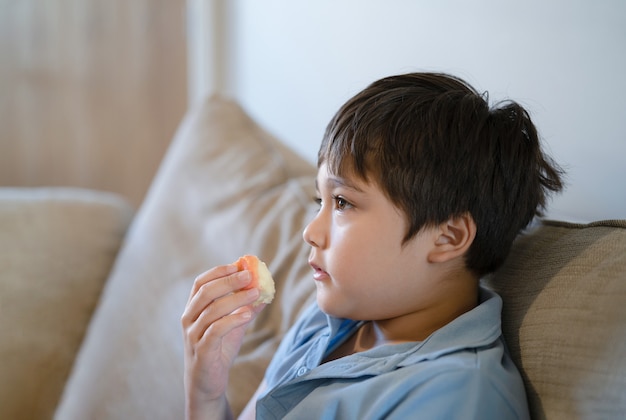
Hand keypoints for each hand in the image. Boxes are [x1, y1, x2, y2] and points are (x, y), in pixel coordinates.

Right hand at [181, 264, 265, 418]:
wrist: (206, 383)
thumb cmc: (218, 350)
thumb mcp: (233, 326)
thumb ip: (244, 308)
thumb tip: (265, 292)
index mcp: (193, 309)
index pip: (200, 283)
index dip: (218, 272)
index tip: (238, 265)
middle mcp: (189, 319)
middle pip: (206, 293)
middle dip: (229, 281)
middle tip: (250, 276)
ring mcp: (193, 335)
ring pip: (212, 310)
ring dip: (236, 299)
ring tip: (256, 293)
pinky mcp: (201, 351)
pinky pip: (215, 331)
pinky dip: (232, 320)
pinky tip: (248, 314)